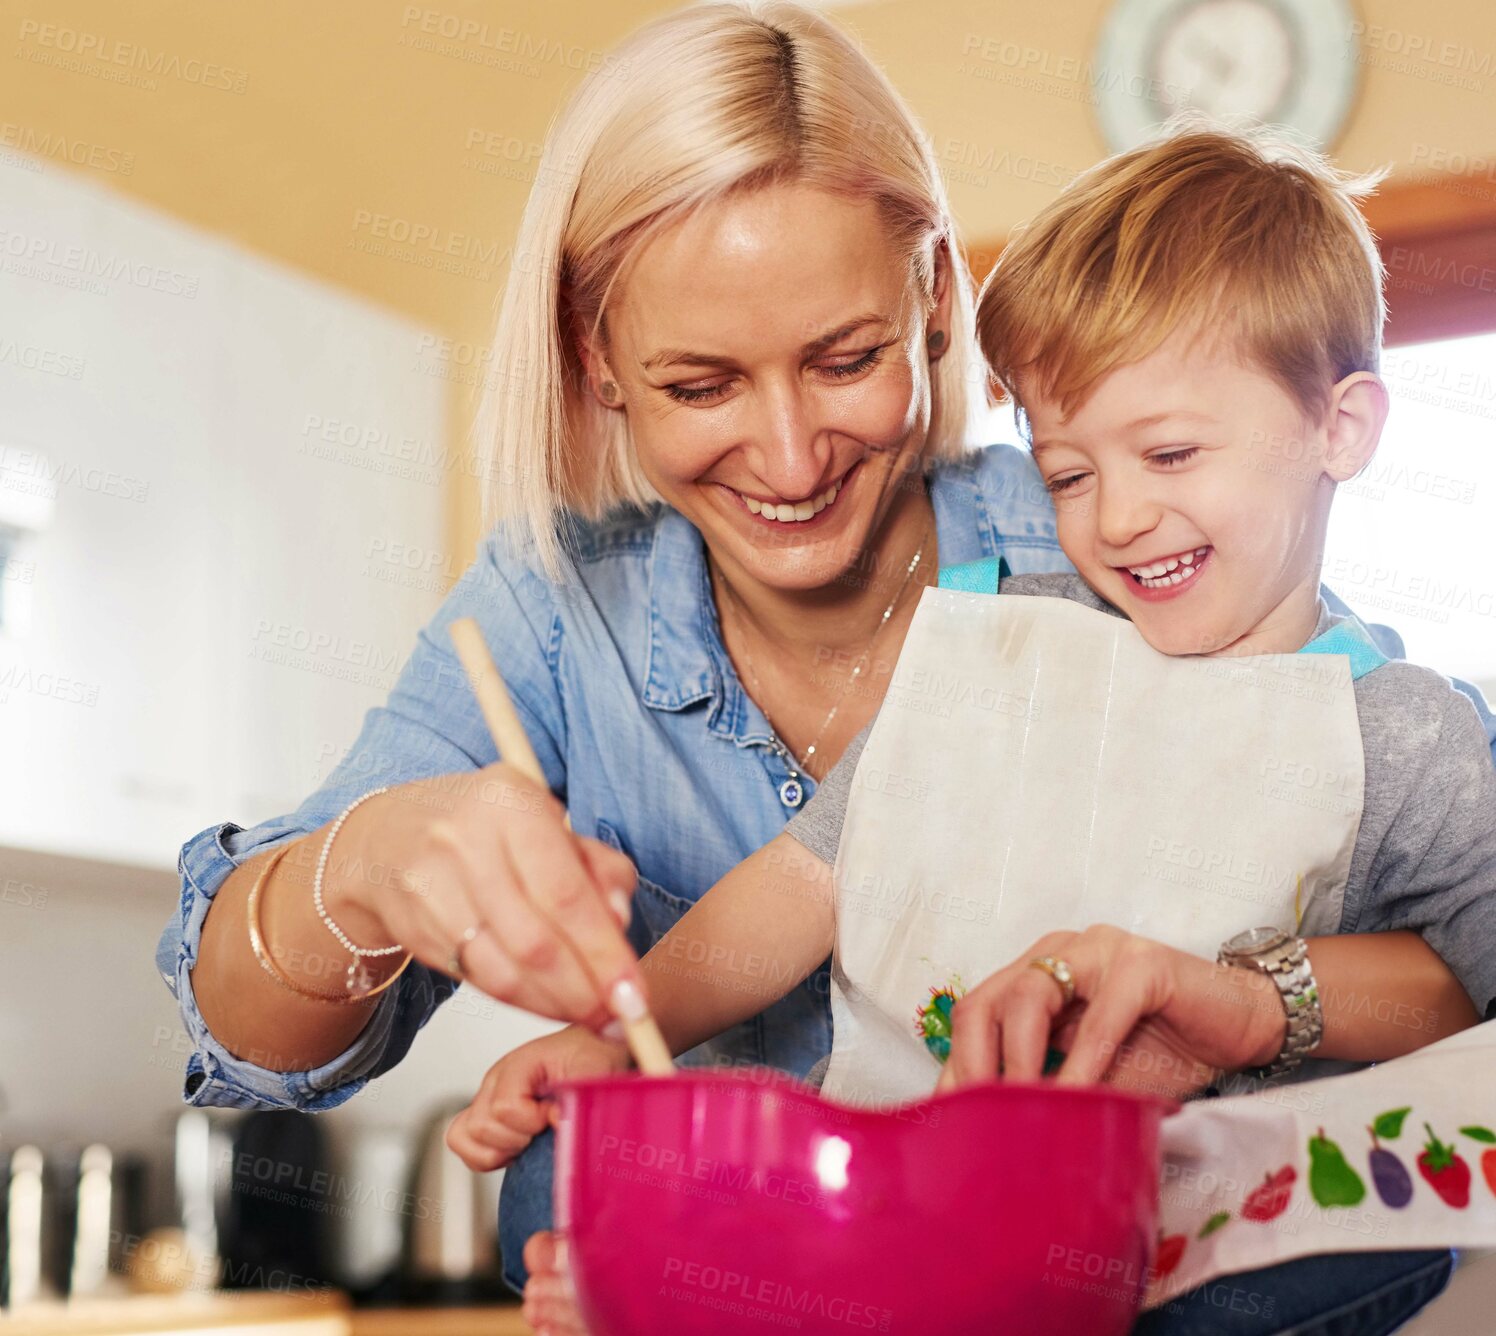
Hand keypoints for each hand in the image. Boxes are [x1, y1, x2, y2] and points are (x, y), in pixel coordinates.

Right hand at [323, 763, 642, 1027]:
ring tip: (588, 1014)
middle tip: (619, 1017)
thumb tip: (619, 923)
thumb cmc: (488, 830)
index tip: (635, 994)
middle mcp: (463, 840)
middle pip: (535, 942)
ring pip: (503, 971)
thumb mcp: (550, 825)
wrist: (389, 836)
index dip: (604, 954)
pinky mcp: (411, 927)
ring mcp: (429, 885)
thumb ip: (597, 868)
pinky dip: (521, 1000)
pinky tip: (547, 1002)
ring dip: (554, 1004)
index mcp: (510, 802)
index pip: (567, 894)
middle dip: (584, 990)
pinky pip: (477, 979)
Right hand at [446, 1026, 630, 1171]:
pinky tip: (516, 1149)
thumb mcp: (597, 1068)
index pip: (504, 1107)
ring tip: (529, 1140)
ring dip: (499, 1149)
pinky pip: (461, 1143)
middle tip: (541, 1130)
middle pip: (481, 1126)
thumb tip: (557, 1121)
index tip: (554, 1115)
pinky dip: (486, 1156)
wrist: (593, 1052)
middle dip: (516, 1139)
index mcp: (518, 1064)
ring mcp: (487, 1098)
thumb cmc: (592, 1057)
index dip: (532, 1121)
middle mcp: (496, 1080)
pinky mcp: (487, 1116)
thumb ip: (578, 1093)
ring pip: (464, 1137)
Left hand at [936, 925, 1286, 1098]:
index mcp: (1038, 974)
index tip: (948, 1121)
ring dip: (1018, 1058)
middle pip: (988, 998)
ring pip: (1030, 994)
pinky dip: (1083, 1061)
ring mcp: (1098, 951)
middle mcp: (1059, 954)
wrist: (1243, 1026)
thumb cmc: (1165, 1051)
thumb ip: (1052, 1089)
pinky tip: (1078, 1097)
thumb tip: (1000, 1138)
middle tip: (975, 1117)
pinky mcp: (1144, 964)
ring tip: (1020, 1109)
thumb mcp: (1095, 1076)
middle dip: (971, 1061)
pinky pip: (1101, 1012)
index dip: (958, 1067)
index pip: (977, 1013)